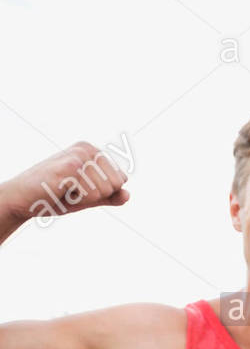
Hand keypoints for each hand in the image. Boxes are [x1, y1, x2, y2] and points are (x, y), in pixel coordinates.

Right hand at [1, 142, 128, 224]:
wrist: (22, 200)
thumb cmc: (54, 196)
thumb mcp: (87, 197)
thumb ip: (109, 197)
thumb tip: (128, 195)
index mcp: (92, 151)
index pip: (121, 179)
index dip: (102, 192)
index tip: (79, 188)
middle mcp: (87, 149)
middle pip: (116, 184)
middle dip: (96, 196)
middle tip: (71, 190)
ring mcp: (78, 156)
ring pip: (105, 190)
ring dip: (84, 198)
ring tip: (64, 190)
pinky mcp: (70, 167)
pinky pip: (92, 194)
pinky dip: (77, 200)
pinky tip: (59, 191)